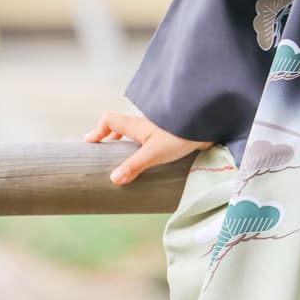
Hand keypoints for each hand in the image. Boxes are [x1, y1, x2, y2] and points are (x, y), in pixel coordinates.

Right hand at [83, 110, 212, 185]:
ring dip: (127, 147)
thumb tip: (113, 179)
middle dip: (111, 141)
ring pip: (136, 136)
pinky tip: (147, 166)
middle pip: (121, 128)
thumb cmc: (180, 135)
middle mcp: (145, 125)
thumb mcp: (154, 152)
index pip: (110, 120)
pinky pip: (149, 143)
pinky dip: (142, 152)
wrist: (208, 126)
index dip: (98, 130)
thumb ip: (134, 165)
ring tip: (124, 166)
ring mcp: (157, 130)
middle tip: (105, 158)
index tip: (90, 144)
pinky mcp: (169, 137)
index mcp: (137, 125)